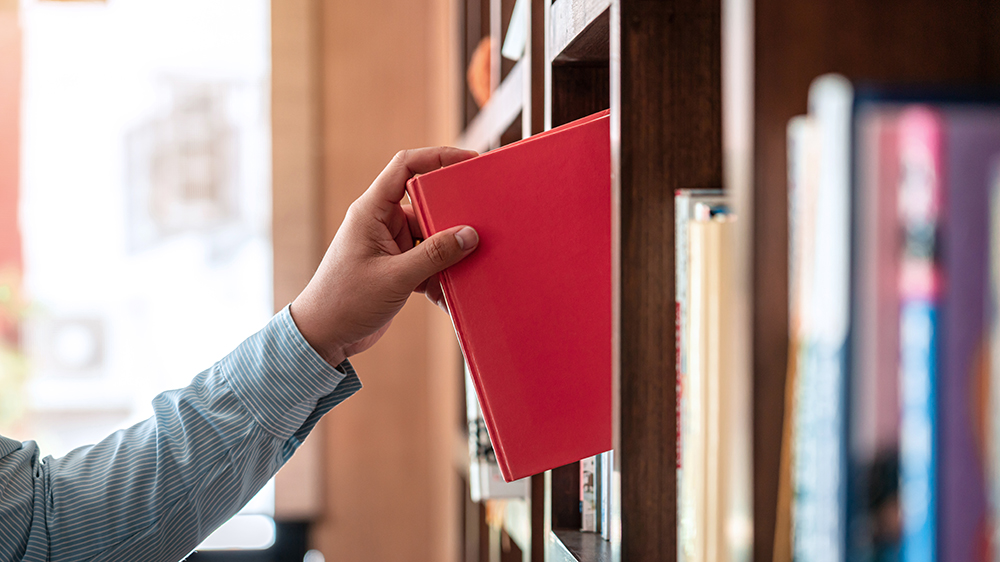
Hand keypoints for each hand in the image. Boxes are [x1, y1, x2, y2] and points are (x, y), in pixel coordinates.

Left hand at [289, 147, 479, 365]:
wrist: (323, 337)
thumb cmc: (344, 302)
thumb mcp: (394, 278)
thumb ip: (434, 255)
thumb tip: (469, 235)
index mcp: (371, 212)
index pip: (405, 167)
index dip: (437, 157)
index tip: (468, 160)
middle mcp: (380, 223)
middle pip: (426, 204)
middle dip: (453, 216)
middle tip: (481, 223)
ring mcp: (389, 246)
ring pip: (431, 236)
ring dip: (449, 253)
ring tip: (470, 265)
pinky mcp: (396, 268)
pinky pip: (427, 261)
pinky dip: (440, 275)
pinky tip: (451, 293)